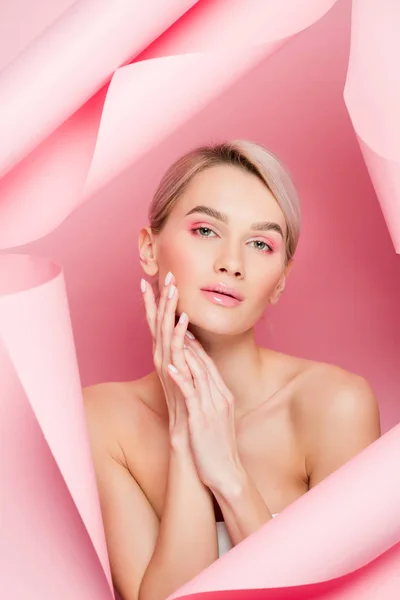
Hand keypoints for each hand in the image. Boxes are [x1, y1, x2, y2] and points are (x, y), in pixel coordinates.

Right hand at [141, 272, 192, 445]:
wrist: (192, 445)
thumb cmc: (193, 415)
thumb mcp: (193, 383)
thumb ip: (189, 363)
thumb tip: (190, 343)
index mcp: (169, 362)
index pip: (161, 328)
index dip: (158, 305)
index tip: (157, 281)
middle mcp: (165, 366)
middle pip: (160, 328)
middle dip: (161, 301)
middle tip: (165, 276)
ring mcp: (170, 375)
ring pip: (167, 337)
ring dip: (169, 312)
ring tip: (172, 290)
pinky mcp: (178, 384)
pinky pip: (177, 356)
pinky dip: (180, 337)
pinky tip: (184, 320)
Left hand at [166, 335, 244, 494]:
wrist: (226, 474)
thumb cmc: (217, 448)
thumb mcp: (216, 418)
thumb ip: (210, 400)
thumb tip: (200, 387)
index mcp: (223, 396)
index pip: (209, 364)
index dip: (196, 345)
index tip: (184, 328)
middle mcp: (220, 398)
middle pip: (204, 363)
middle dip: (190, 340)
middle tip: (177, 320)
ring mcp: (212, 408)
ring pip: (199, 374)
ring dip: (186, 353)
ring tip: (174, 334)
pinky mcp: (201, 420)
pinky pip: (190, 395)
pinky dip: (181, 380)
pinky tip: (170, 368)